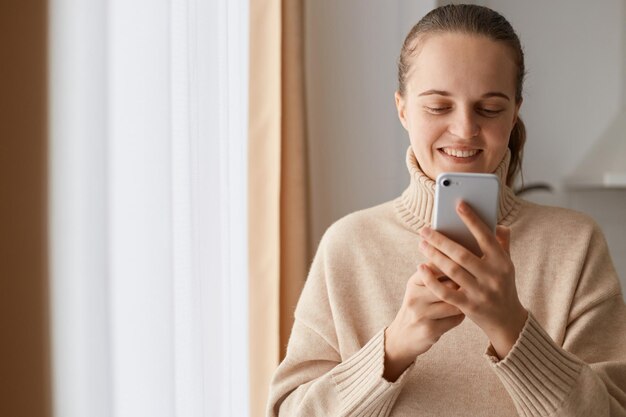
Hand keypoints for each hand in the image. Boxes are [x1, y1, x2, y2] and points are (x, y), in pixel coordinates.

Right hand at [384, 266, 464, 381]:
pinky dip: (460, 317)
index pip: (437, 266)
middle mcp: (415, 296)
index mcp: (414, 282)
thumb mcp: (419, 288)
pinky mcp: (429, 330)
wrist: (401, 336)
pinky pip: (455, 320)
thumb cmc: (418, 307)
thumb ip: (435, 274)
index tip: (468, 265)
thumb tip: (463, 257)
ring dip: (464, 302)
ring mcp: (421, 314)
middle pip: (449, 285)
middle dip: (463, 285)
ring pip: (454, 303)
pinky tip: (461, 315)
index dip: (455, 265)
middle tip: (474, 285)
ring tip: (468, 300)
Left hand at [418, 200, 527, 358]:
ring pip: (452, 271)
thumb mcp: (508, 265)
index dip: (472, 220)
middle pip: (461, 254)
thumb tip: (498, 223)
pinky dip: (431, 280)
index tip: (458, 204)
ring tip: (421, 244)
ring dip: (434, 256)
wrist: (507, 321)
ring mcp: (480, 292)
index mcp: (502, 262)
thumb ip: (502, 244)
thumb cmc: (503, 286)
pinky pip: (445, 292)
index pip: (486, 236)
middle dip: (440, 240)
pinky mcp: (469, 307)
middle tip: (424, 229)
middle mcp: (492, 276)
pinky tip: (421, 268)